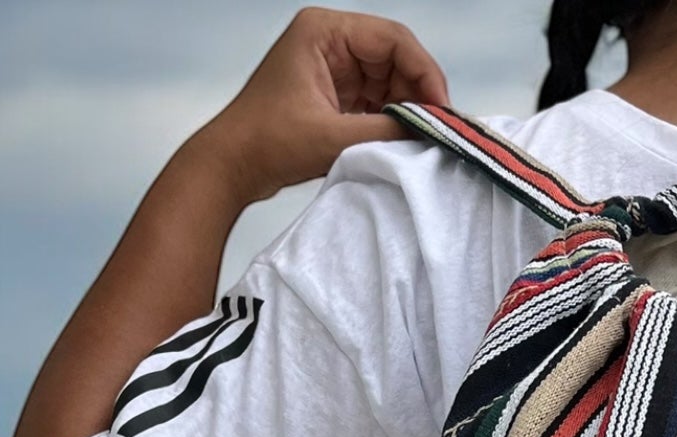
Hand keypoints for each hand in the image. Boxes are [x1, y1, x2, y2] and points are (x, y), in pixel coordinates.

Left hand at [192, 7, 450, 203]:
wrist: (233, 165)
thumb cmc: (268, 142)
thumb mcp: (335, 138)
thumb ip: (386, 131)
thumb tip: (431, 132)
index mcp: (325, 31)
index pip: (394, 39)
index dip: (425, 73)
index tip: (442, 111)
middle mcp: (331, 40)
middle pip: (396, 58)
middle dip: (419, 92)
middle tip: (437, 129)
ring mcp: (334, 66)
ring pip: (391, 80)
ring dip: (408, 108)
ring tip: (421, 137)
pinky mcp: (336, 92)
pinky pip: (378, 98)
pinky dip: (393, 118)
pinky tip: (402, 139)